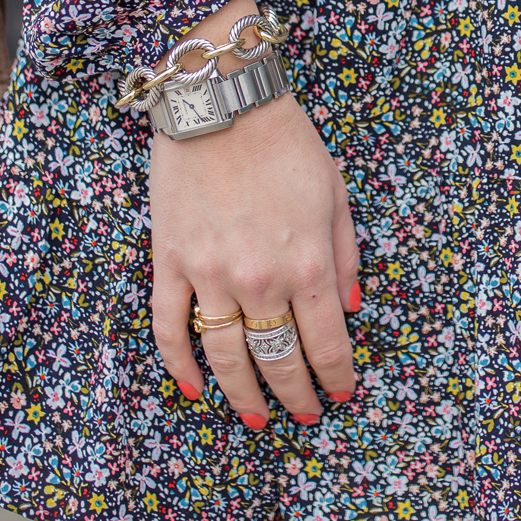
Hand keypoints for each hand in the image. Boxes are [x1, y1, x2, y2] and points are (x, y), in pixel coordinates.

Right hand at [149, 2, 360, 428]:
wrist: (222, 101)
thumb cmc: (285, 142)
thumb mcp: (336, 194)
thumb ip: (345, 257)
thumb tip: (351, 311)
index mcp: (308, 263)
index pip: (327, 343)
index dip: (336, 376)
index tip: (340, 394)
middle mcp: (261, 279)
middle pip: (278, 358)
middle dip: (295, 394)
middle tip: (304, 415)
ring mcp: (210, 275)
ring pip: (225, 356)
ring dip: (242, 395)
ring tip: (255, 420)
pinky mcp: (171, 261)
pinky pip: (169, 327)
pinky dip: (178, 364)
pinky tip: (193, 389)